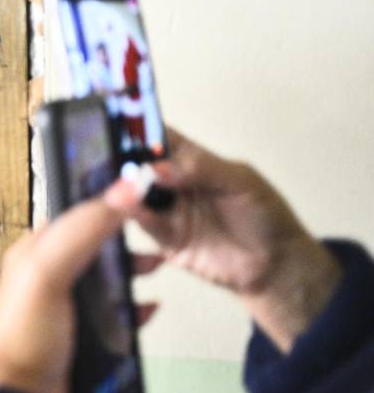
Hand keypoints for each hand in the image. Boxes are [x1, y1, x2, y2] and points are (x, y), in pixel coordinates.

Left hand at [0, 180, 150, 392]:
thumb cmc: (18, 335)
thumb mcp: (48, 272)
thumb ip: (84, 229)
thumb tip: (122, 191)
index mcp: (36, 251)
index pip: (75, 211)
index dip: (105, 199)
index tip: (138, 191)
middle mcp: (49, 274)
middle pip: (95, 243)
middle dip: (125, 236)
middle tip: (153, 230)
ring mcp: (65, 305)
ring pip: (106, 277)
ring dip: (132, 270)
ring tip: (155, 267)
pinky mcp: (80, 334)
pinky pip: (113, 313)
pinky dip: (133, 308)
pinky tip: (147, 309)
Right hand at [117, 129, 341, 350]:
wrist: (278, 264)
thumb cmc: (265, 214)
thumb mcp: (240, 181)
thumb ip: (201, 169)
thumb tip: (156, 168)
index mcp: (190, 160)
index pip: (158, 138)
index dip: (137, 130)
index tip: (118, 127)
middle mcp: (173, 184)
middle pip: (140, 167)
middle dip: (125, 163)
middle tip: (114, 161)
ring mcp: (168, 212)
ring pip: (138, 196)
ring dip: (126, 190)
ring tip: (118, 186)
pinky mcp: (166, 240)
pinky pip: (147, 225)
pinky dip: (135, 214)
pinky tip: (128, 206)